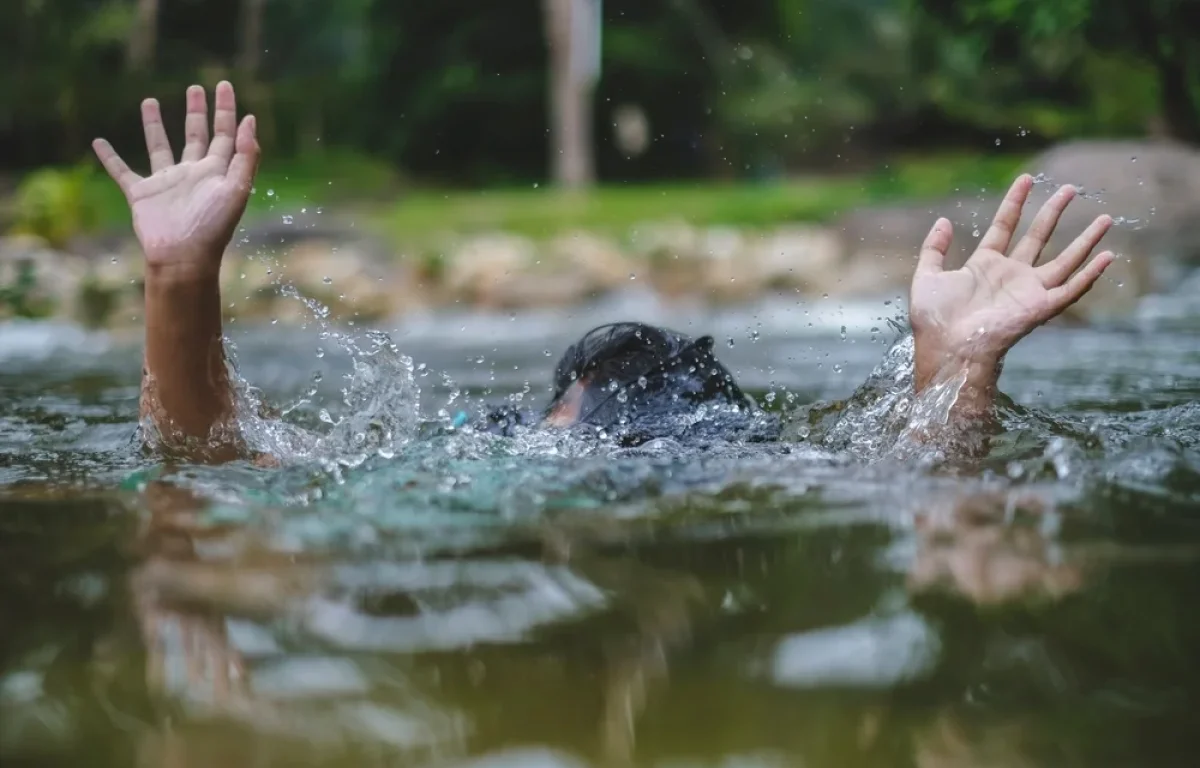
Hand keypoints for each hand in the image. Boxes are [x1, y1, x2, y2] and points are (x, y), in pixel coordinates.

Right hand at [92, 81, 259, 277]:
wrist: (183, 257)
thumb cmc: (213, 226)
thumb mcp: (237, 188)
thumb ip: (246, 156)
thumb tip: (251, 121)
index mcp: (217, 172)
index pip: (225, 134)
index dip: (226, 110)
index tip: (223, 85)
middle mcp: (192, 174)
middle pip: (196, 136)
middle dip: (197, 112)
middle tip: (196, 87)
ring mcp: (166, 183)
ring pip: (160, 146)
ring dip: (154, 125)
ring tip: (150, 100)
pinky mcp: (142, 194)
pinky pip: (122, 171)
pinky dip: (109, 157)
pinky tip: (98, 142)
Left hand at [910, 174, 1113, 393]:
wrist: (947, 348)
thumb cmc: (934, 320)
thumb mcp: (927, 276)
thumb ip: (934, 249)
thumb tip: (943, 220)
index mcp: (985, 265)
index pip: (1004, 226)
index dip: (1015, 202)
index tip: (1025, 178)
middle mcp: (1011, 275)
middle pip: (1038, 236)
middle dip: (1053, 212)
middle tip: (1070, 189)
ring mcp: (1028, 291)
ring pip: (1064, 260)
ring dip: (1085, 240)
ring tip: (1105, 218)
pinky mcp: (1040, 307)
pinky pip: (1071, 289)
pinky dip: (1090, 274)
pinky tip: (1107, 256)